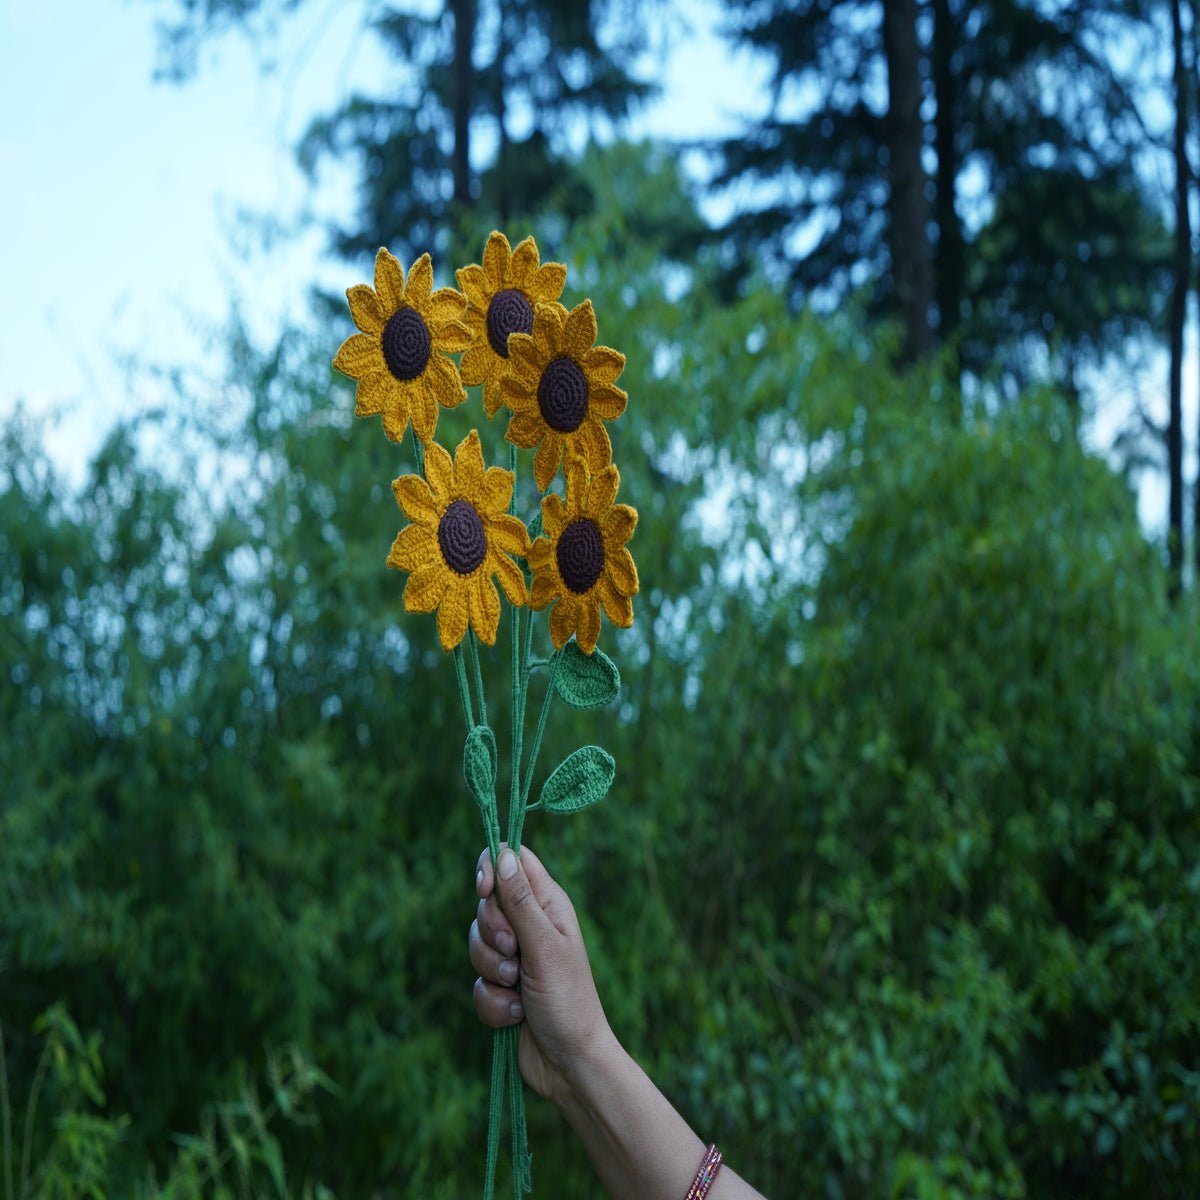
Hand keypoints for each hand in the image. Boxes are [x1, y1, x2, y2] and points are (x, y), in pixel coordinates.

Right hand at [469, 844, 613, 1106]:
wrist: (569, 1063)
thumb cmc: (568, 1000)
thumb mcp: (544, 946)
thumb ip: (520, 901)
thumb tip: (503, 853)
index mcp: (548, 904)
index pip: (513, 860)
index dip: (491, 867)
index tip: (483, 890)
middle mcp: (530, 926)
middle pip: (486, 904)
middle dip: (492, 933)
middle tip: (515, 953)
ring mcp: (514, 958)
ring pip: (476, 945)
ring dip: (492, 972)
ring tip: (517, 988)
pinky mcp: (501, 990)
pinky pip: (476, 984)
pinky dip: (492, 1002)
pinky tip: (516, 1015)